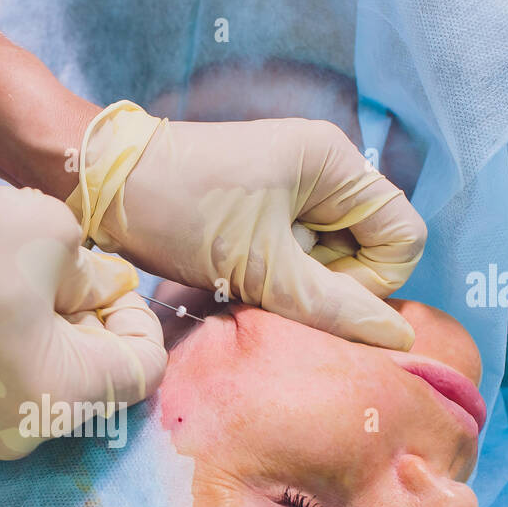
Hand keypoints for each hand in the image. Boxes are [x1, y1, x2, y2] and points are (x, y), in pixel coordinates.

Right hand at [0, 161, 165, 461]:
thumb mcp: (54, 235)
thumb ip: (99, 275)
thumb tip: (109, 290)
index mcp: (62, 395)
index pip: (142, 371)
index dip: (137, 320)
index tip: (108, 282)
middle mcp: (26, 434)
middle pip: (96, 388)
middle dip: (94, 332)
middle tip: (67, 279)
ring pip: (50, 393)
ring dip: (54, 346)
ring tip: (22, 292)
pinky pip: (6, 397)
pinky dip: (13, 362)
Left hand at [65, 101, 425, 349]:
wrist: (105, 185)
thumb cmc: (181, 212)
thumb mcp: (261, 267)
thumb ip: (333, 305)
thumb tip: (395, 342)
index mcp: (336, 164)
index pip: (402, 236)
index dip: (372, 280)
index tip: (317, 291)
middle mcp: (323, 171)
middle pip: (368, 252)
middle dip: (330, 285)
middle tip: (273, 289)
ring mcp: (292, 192)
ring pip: (330, 262)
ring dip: (297, 286)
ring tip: (246, 280)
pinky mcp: (263, 213)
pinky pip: (295, 259)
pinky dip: (274, 278)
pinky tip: (236, 278)